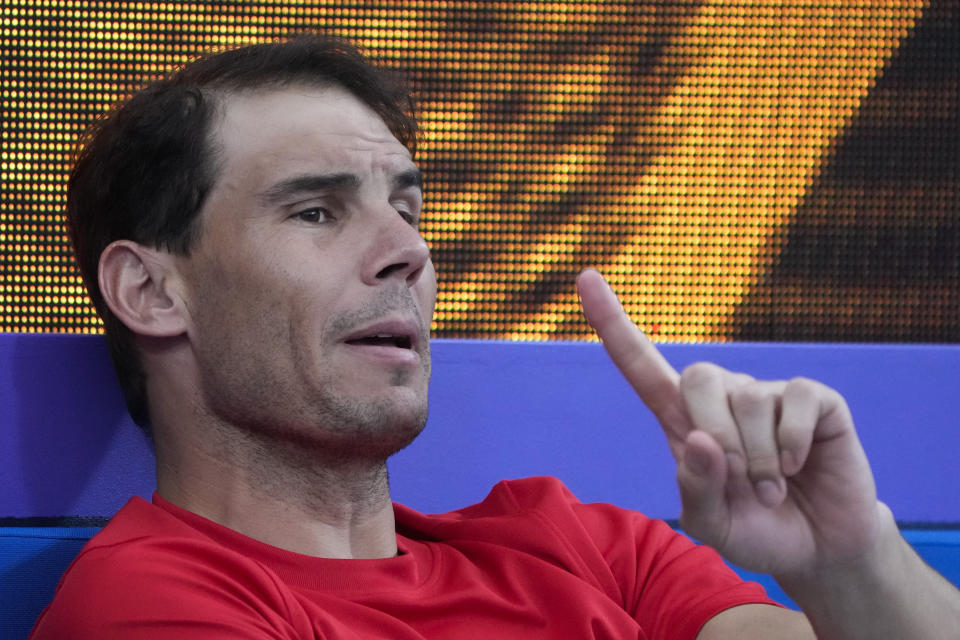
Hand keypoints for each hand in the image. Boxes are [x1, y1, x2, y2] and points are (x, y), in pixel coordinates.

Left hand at [576, 268, 885, 577]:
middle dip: (715, 435)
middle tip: (741, 483)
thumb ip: (696, 490)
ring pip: (749, 399)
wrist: (819, 548)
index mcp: (683, 421)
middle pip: (697, 375)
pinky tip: (799, 465)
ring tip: (773, 490)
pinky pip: (797, 398)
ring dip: (760, 460)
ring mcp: (768, 394)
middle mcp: (723, 398)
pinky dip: (795, 443)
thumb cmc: (756, 530)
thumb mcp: (713, 525)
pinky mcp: (815, 399)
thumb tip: (698, 438)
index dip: (613, 322)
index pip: (640, 365)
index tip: (587, 278)